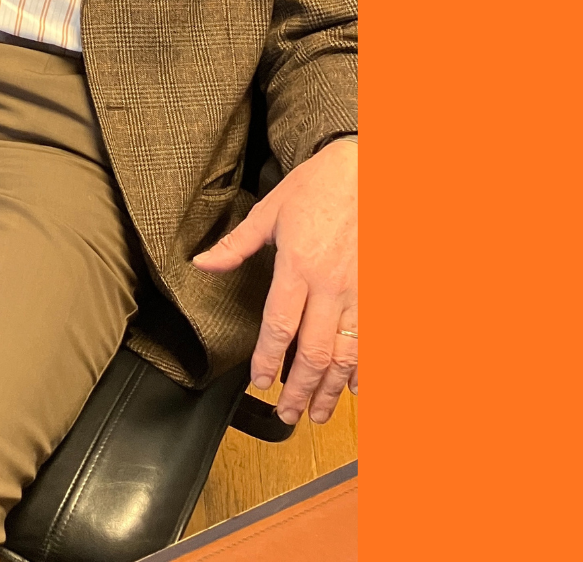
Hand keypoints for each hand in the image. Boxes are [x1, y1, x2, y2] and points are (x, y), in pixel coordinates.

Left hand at [193, 137, 357, 424]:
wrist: (369, 168)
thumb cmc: (319, 185)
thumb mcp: (271, 210)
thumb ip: (237, 245)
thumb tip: (201, 264)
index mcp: (298, 267)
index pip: (279, 326)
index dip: (267, 361)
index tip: (259, 384)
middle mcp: (331, 286)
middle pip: (314, 352)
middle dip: (300, 390)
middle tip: (288, 415)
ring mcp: (361, 291)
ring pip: (346, 353)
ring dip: (331, 388)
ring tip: (318, 413)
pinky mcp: (381, 290)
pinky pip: (374, 339)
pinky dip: (366, 368)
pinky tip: (357, 389)